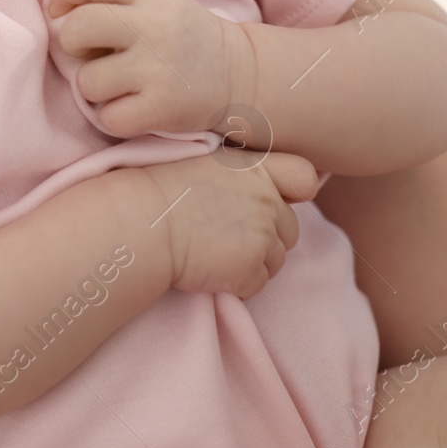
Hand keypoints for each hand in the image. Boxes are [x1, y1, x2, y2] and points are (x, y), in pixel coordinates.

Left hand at [50, 0, 256, 136]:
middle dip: (72, 44)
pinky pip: (107, 117)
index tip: (60, 11)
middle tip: (91, 53)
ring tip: (121, 84)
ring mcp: (157, 69)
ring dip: (96, 87)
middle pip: (76, 29)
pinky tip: (135, 107)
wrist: (240, 75)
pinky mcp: (161, 108)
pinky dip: (115, 117)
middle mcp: (154, 27)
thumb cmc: (185, 36)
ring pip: (87, 81)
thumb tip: (57, 9)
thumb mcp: (159, 0)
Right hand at [134, 152, 317, 299]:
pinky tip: (209, 269)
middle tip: (225, 237)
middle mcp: (269, 199)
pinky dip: (236, 284)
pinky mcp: (251, 269)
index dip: (293, 192)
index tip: (269, 202)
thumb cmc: (163, 190)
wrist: (142, 220)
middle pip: (289, 229)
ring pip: (275, 261)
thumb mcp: (208, 162)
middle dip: (266, 237)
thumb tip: (262, 192)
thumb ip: (243, 175)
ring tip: (213, 252)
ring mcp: (263, 235)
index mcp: (258, 168)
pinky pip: (256, 285)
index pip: (304, 178)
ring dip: (251, 262)